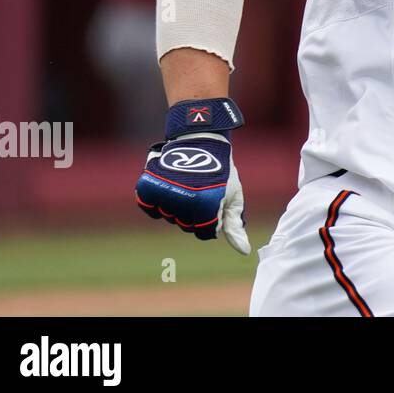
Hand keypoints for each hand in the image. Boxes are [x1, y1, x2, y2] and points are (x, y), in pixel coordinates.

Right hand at [134, 99, 249, 254]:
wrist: (201, 140)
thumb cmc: (222, 171)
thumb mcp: (233, 196)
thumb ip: (234, 225)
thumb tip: (244, 251)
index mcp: (206, 205)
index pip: (205, 232)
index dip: (212, 218)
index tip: (215, 199)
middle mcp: (184, 201)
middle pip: (185, 225)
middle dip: (194, 212)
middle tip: (202, 189)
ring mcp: (165, 193)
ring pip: (169, 216)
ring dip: (177, 206)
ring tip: (188, 184)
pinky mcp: (149, 186)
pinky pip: (150, 207)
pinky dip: (157, 202)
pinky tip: (169, 188)